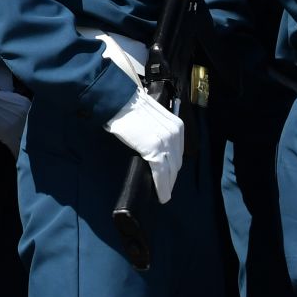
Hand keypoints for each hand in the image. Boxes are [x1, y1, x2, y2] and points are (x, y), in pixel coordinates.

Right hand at [104, 87, 183, 201]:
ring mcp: (166, 142)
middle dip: (171, 177)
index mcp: (176, 126)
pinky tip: (161, 196)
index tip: (169, 177)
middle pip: (176, 163)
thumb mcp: (152, 118)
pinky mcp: (155, 150)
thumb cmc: (130, 108)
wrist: (119, 101)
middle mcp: (175, 134)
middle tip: (165, 189)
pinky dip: (161, 186)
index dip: (174, 167)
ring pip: (171, 171)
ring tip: (163, 195)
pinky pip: (161, 173)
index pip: (178, 152)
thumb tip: (154, 148)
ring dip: (168, 185)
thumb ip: (158, 132)